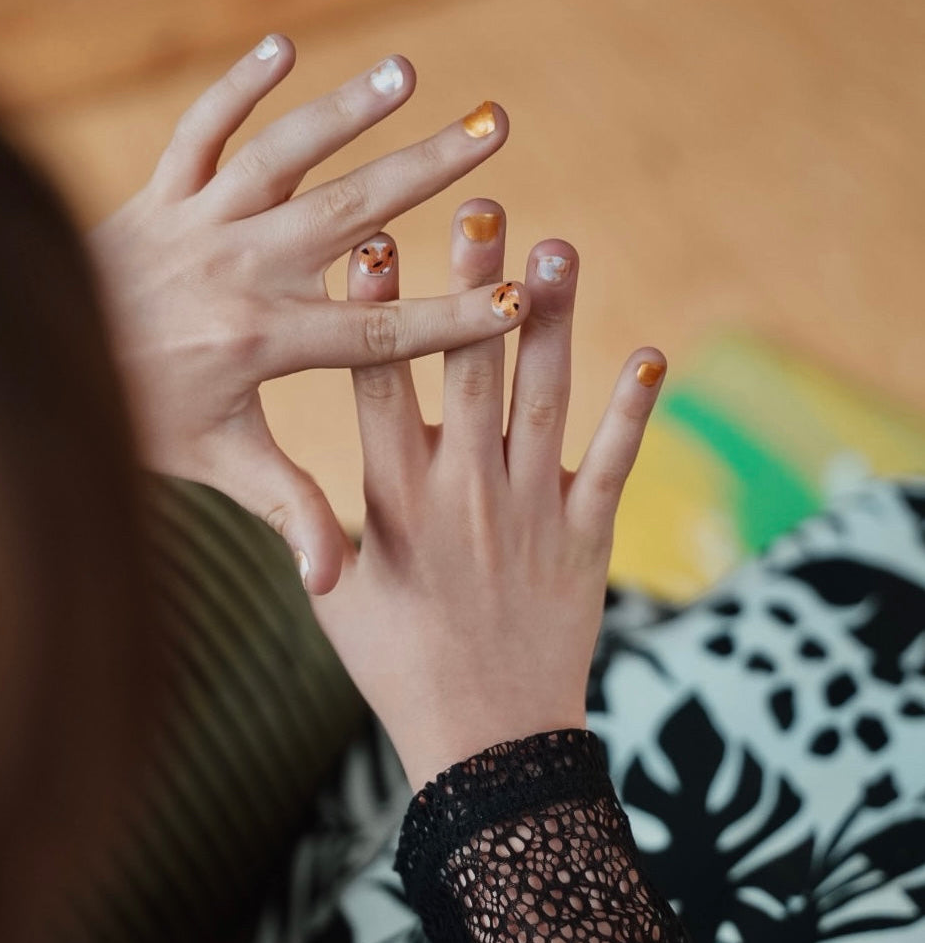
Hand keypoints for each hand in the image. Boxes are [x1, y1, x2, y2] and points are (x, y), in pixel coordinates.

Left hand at [89, 36, 524, 591]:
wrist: (45, 361)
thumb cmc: (141, 418)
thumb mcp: (219, 465)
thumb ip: (288, 510)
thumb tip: (335, 585)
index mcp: (260, 342)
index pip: (377, 334)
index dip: (452, 318)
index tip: (521, 300)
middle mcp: (235, 271)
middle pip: (345, 216)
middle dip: (425, 174)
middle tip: (495, 133)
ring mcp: (196, 221)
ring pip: (280, 156)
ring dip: (346, 111)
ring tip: (413, 76)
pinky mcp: (162, 190)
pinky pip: (199, 127)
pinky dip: (237, 84)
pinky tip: (286, 45)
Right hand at [312, 203, 664, 788]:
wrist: (485, 738)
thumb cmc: (398, 668)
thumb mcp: (340, 600)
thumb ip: (323, 532)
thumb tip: (293, 495)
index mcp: (395, 498)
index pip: (381, 383)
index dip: (380, 309)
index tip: (379, 240)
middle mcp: (464, 488)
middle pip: (469, 366)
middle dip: (475, 281)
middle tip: (483, 204)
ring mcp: (530, 508)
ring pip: (544, 394)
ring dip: (553, 319)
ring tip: (561, 248)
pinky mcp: (585, 535)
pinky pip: (613, 461)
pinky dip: (633, 409)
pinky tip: (649, 354)